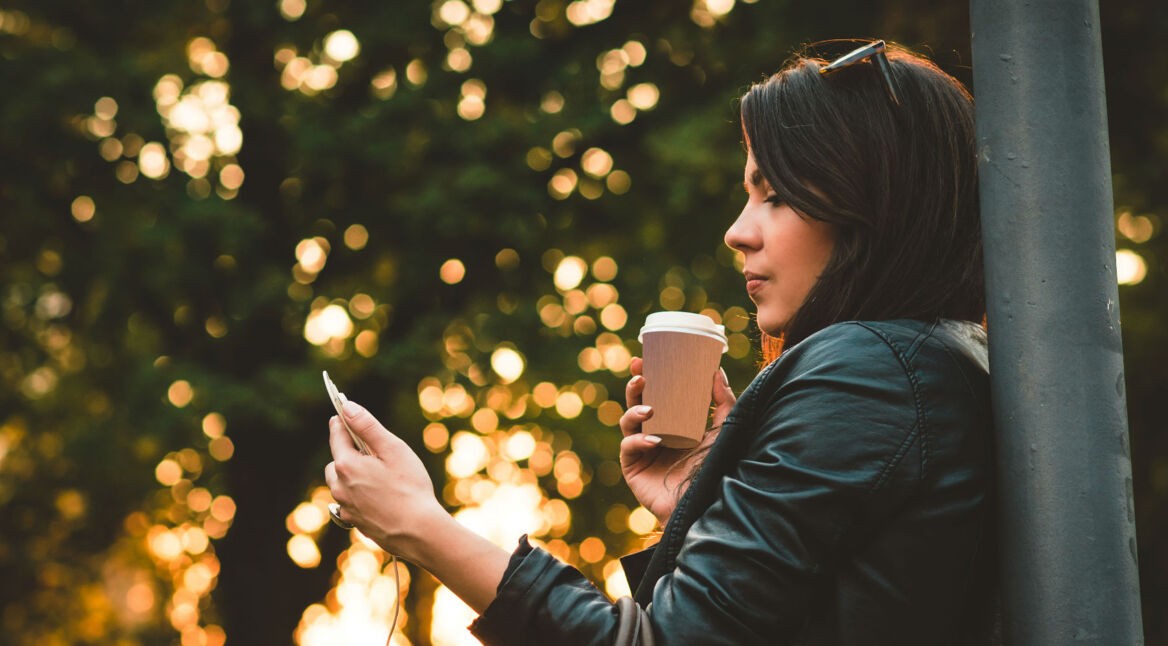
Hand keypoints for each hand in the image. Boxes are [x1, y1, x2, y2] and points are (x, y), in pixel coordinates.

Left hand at [324, 400, 447, 561]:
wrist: (418, 532)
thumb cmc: (409, 487)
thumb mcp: (392, 449)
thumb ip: (367, 426)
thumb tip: (347, 407)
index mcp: (346, 465)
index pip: (337, 436)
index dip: (341, 422)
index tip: (343, 412)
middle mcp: (339, 487)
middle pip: (336, 461)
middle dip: (349, 452)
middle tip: (372, 450)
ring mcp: (345, 507)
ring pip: (340, 483)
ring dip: (351, 475)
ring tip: (377, 475)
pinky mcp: (354, 522)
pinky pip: (349, 502)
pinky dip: (358, 495)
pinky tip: (379, 497)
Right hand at [619, 357, 735, 524]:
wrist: (708, 503)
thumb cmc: (717, 468)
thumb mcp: (723, 430)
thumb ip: (723, 402)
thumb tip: (717, 371)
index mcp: (673, 421)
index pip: (655, 393)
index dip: (647, 375)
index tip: (643, 358)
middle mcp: (655, 432)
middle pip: (636, 403)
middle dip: (634, 386)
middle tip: (640, 374)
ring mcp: (642, 450)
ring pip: (627, 422)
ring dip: (634, 410)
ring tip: (649, 410)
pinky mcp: (633, 467)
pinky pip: (628, 447)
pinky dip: (638, 441)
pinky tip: (653, 441)